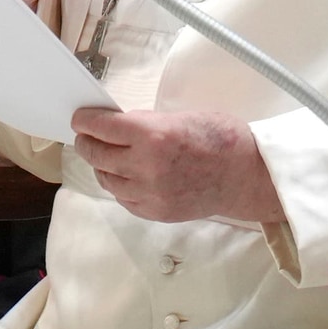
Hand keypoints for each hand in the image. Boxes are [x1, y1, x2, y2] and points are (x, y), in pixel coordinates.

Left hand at [72, 108, 284, 223]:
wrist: (247, 175)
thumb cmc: (221, 138)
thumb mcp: (180, 116)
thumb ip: (146, 123)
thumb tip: (118, 126)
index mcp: (153, 134)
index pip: (101, 127)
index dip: (85, 121)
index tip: (80, 118)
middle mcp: (146, 166)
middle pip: (97, 154)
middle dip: (87, 142)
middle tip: (87, 136)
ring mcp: (149, 193)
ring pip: (107, 179)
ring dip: (103, 165)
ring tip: (107, 156)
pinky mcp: (155, 212)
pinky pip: (123, 198)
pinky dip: (120, 185)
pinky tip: (126, 175)